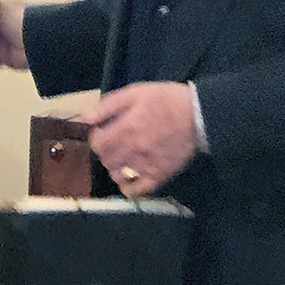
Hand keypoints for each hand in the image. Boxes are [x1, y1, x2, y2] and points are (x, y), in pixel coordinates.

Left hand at [85, 81, 197, 196]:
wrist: (199, 114)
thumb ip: (109, 105)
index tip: (103, 132)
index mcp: (126, 129)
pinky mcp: (159, 176)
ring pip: (117, 176)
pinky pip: (136, 191)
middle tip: (115, 144)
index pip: (97, 144)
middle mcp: (133, 151)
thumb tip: (86, 117)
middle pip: (106, 161)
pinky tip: (131, 176)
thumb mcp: (136, 92)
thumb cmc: (167, 100)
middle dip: (106, 152)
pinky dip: (129, 187)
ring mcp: (146, 166)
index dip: (97, 138)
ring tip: (123, 159)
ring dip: (115, 168)